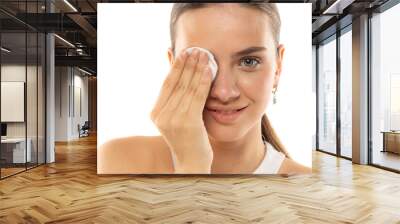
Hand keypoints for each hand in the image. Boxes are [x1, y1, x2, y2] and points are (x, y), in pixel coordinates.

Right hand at [150, 49, 213, 173]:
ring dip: (197, 69)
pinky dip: (203, 82)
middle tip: (196, 48)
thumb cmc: (188, 139)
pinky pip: (197, 97)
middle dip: (188, 64)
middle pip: (177, 83)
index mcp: (156, 113)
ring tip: (204, 54)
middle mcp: (162, 115)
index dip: (176, 66)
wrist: (192, 164)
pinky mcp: (188, 123)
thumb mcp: (177, 116)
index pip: (167, 84)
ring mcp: (174, 119)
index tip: (185, 52)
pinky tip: (209, 70)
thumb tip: (175, 69)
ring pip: (187, 88)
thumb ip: (176, 94)